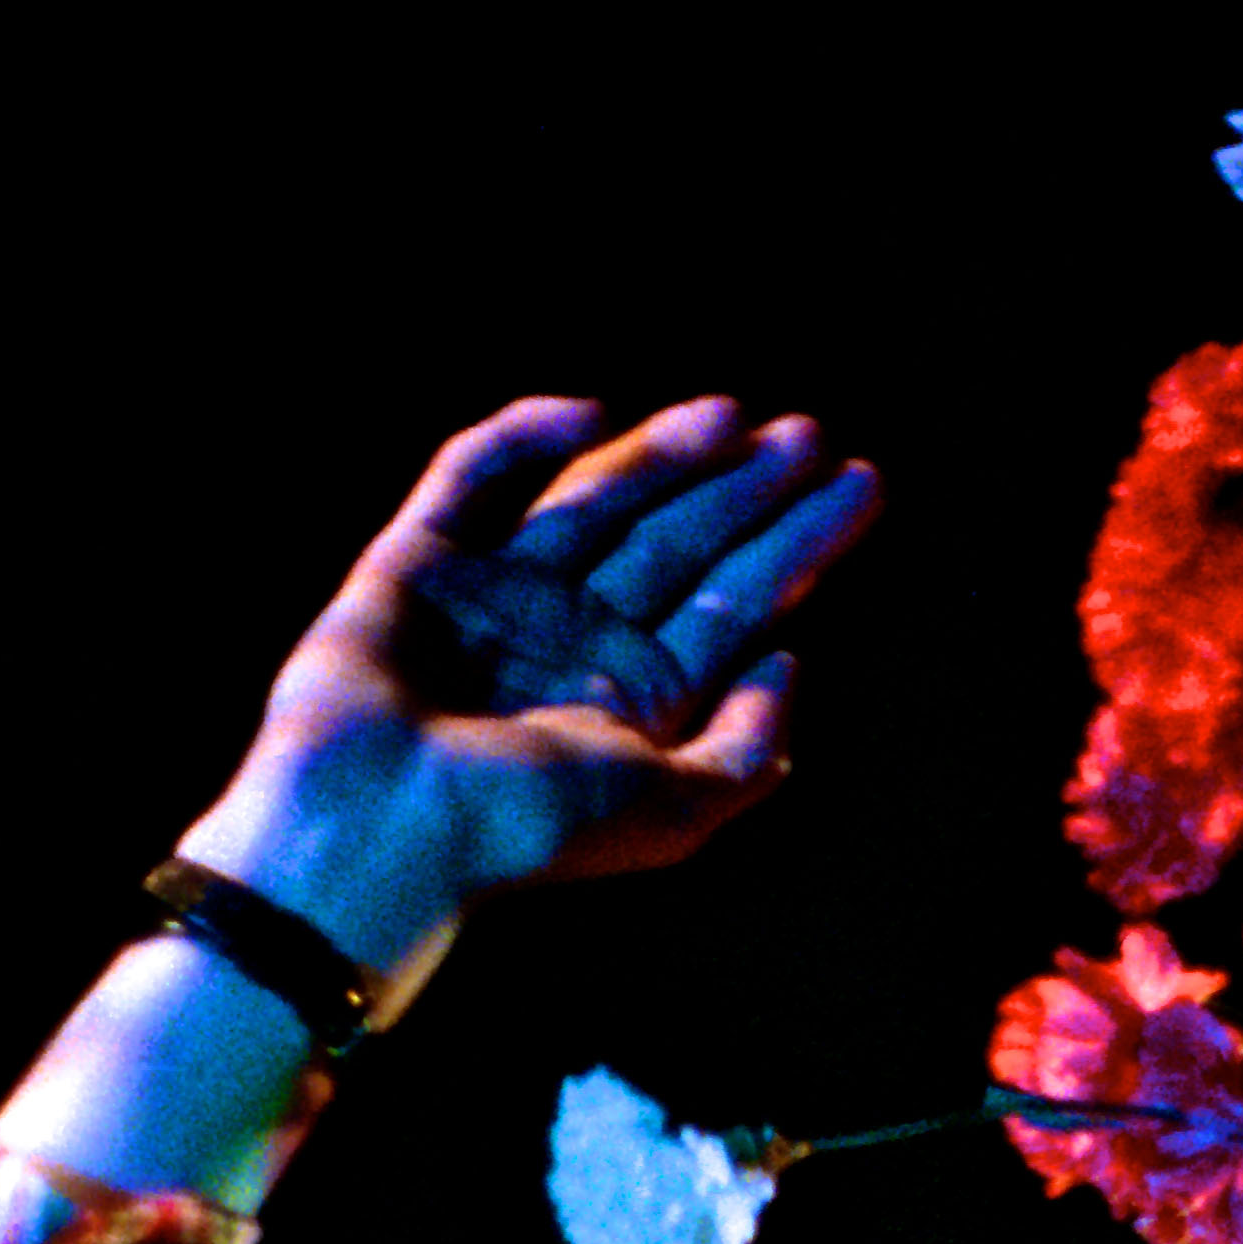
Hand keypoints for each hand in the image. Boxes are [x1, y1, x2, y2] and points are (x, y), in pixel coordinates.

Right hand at [186, 392, 885, 1001]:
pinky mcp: (421, 563)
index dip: (798, 544)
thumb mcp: (674, 812)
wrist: (385, 823)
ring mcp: (501, 598)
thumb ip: (745, 750)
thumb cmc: (529, 829)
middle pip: (681, 543)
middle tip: (811, 434)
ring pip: (598, 500)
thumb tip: (791, 659)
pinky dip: (521, 440)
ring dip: (663, 454)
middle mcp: (577, 644)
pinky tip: (589, 414)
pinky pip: (473, 480)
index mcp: (640, 703)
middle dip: (746, 488)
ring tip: (734, 417)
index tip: (858, 486)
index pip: (738, 605)